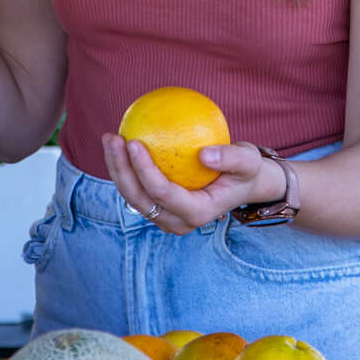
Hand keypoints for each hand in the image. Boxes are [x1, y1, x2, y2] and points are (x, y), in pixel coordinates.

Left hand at [101, 136, 287, 235]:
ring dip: (116, 168)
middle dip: (120, 169)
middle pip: (139, 198)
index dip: (144, 170)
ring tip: (110, 137)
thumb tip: (204, 154)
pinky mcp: (158, 207)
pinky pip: (135, 188)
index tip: (134, 141)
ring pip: (132, 196)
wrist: (242, 184)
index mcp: (197, 213)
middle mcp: (177, 222)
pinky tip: (120, 141)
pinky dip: (125, 167)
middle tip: (113, 137)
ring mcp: (165, 217)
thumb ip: (231, 158)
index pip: (163, 194)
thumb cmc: (246, 170)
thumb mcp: (248, 161)